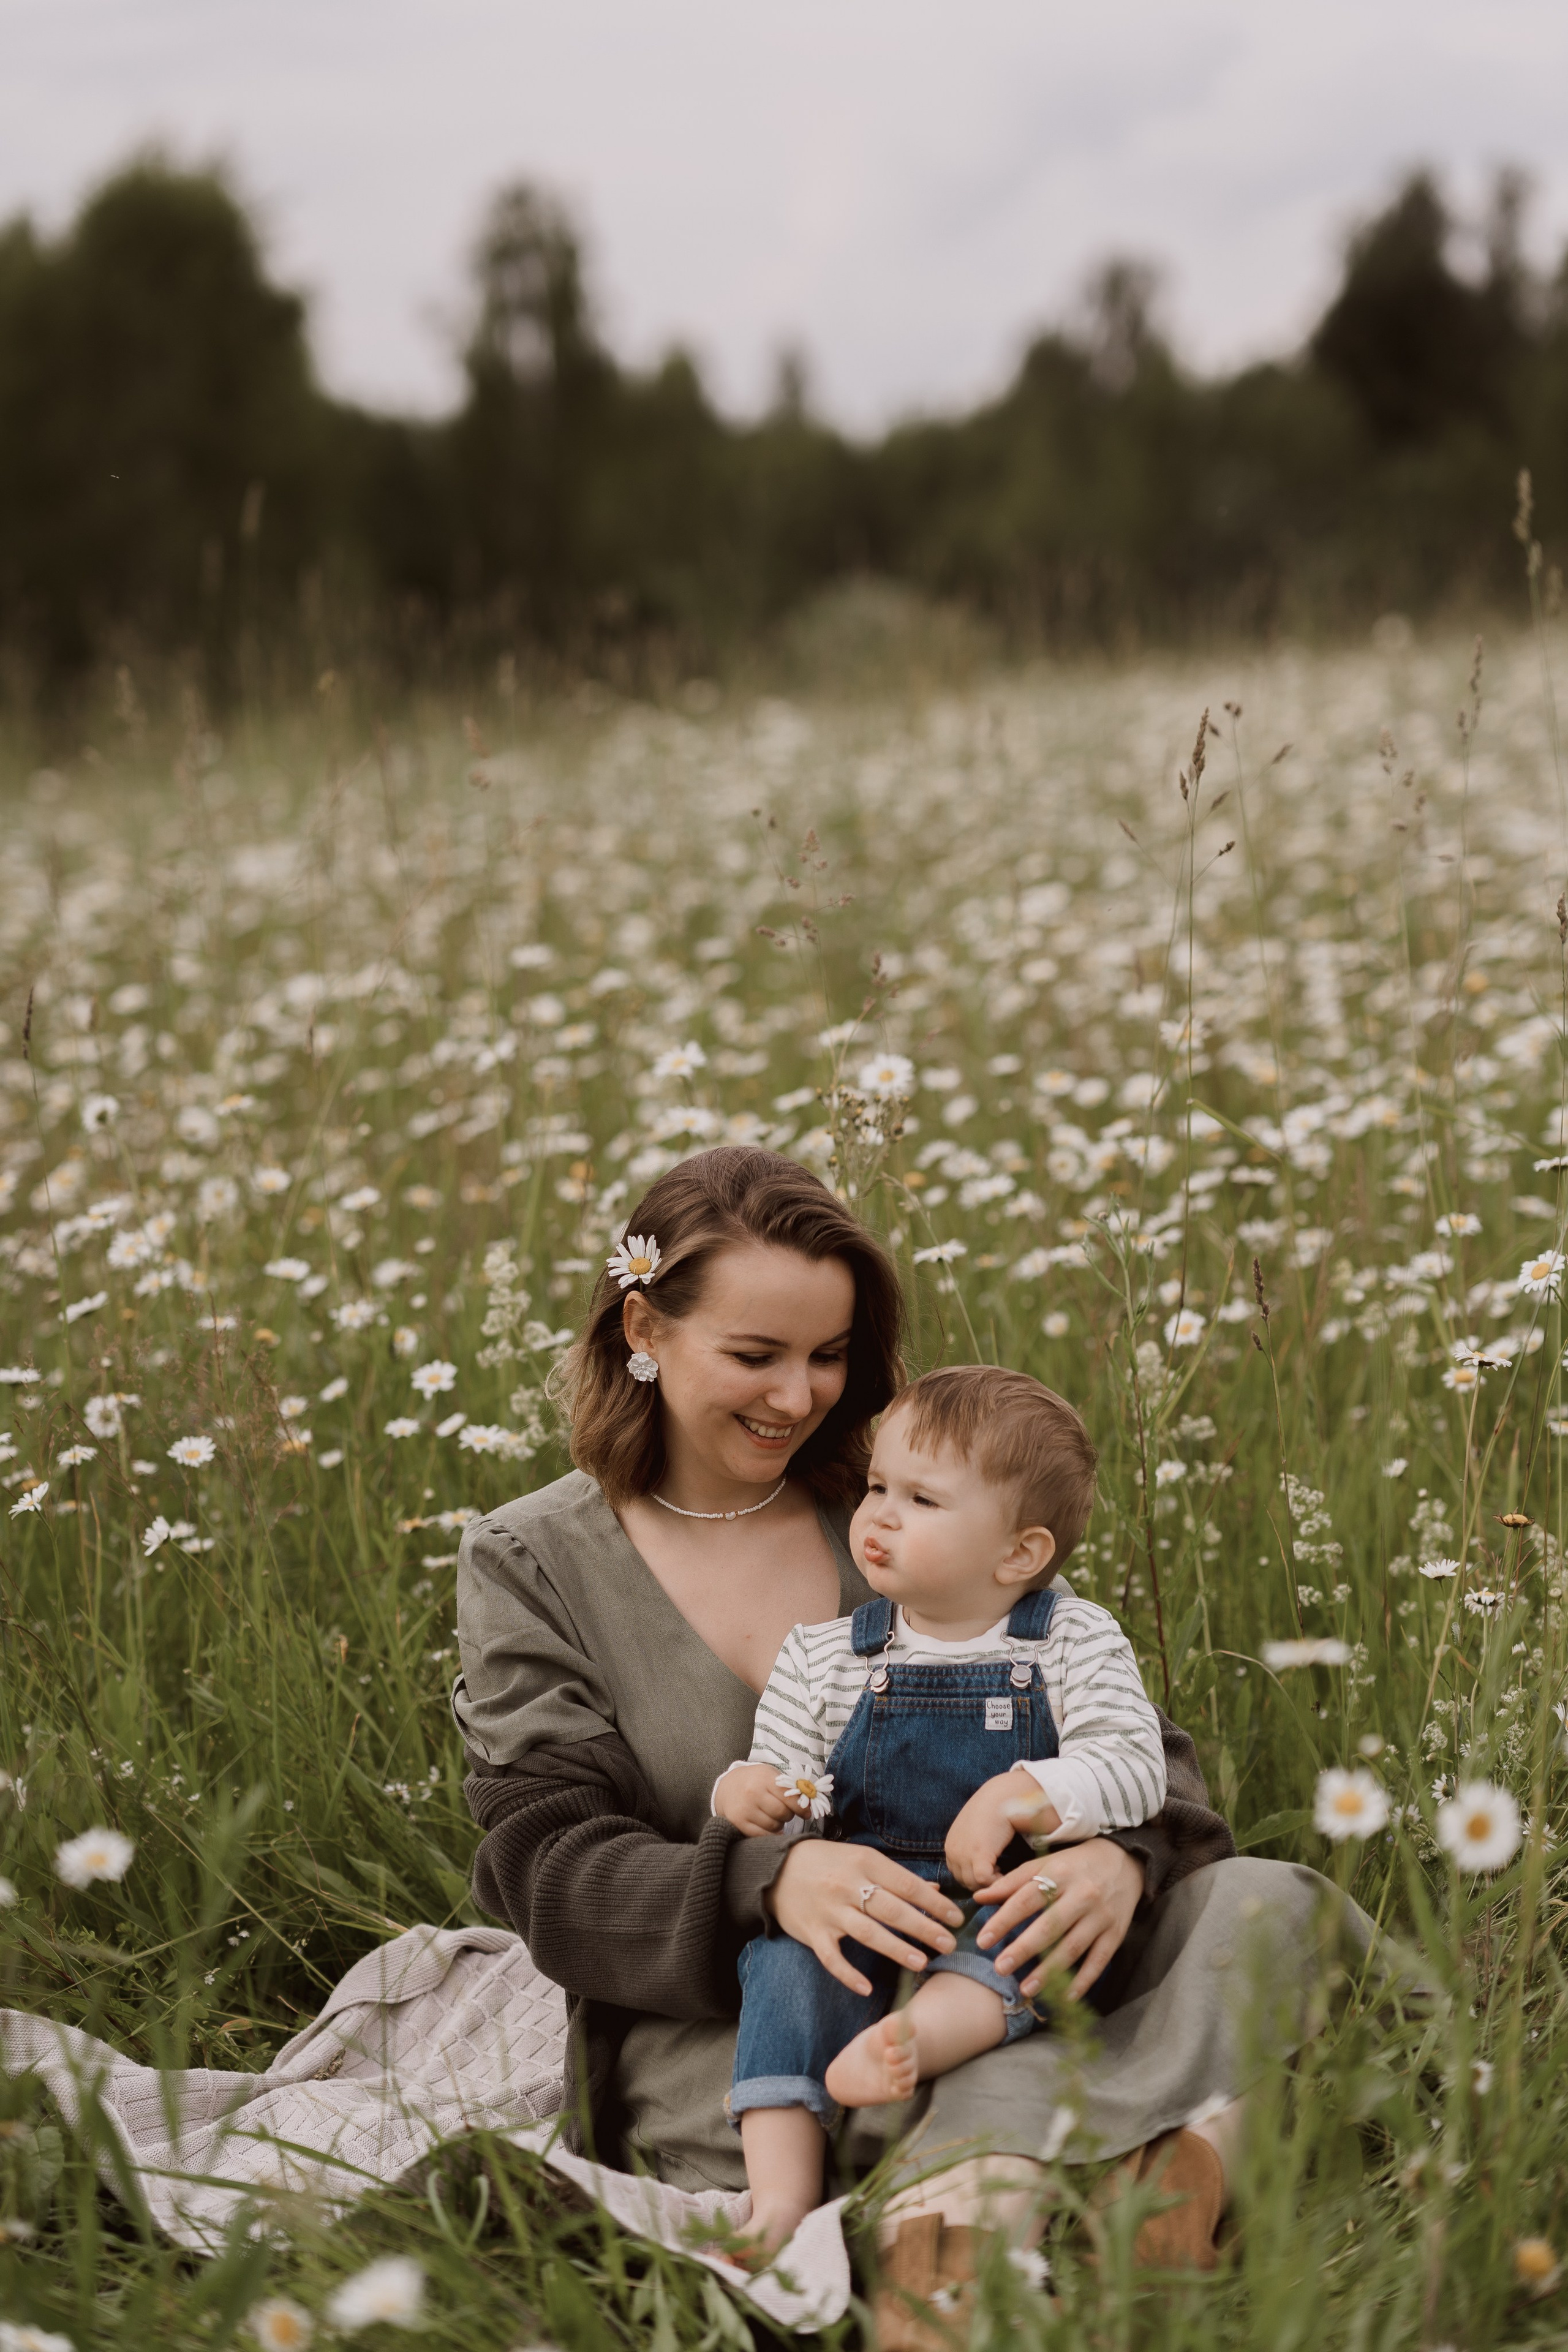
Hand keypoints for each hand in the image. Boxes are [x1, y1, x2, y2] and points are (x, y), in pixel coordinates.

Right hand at [713, 1762, 800, 1835]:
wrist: (727, 1786)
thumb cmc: (755, 1781)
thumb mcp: (771, 1776)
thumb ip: (790, 1788)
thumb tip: (810, 1804)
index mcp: (764, 1778)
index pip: (789, 1796)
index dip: (801, 1807)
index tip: (806, 1813)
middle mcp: (753, 1793)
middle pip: (782, 1813)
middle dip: (789, 1815)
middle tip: (786, 1813)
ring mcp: (744, 1809)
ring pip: (774, 1826)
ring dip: (779, 1825)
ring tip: (774, 1817)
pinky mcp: (738, 1822)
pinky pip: (762, 1835)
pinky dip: (770, 1834)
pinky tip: (770, 1827)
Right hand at [768, 1840, 965, 1997]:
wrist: (775, 1869)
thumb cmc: (827, 1863)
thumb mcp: (861, 1859)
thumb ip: (896, 1876)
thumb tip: (934, 1889)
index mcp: (865, 1862)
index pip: (907, 1885)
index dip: (934, 1903)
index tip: (956, 1918)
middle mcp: (848, 1885)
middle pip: (892, 1910)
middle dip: (924, 1928)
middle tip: (949, 1945)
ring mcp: (829, 1910)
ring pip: (867, 1933)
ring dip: (896, 1948)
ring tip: (921, 1962)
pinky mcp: (812, 1932)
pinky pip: (832, 1958)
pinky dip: (848, 1974)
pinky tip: (866, 1989)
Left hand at [944, 1769, 1060, 1889]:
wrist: (1001, 1796)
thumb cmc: (993, 1811)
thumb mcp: (974, 1831)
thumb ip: (971, 1848)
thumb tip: (980, 1868)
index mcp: (951, 1846)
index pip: (959, 1874)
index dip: (975, 1876)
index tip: (991, 1870)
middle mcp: (953, 1852)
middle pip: (965, 1882)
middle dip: (982, 1882)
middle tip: (998, 1873)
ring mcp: (963, 1854)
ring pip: (975, 1885)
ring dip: (989, 1882)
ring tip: (1002, 1871)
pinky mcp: (978, 1856)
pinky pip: (985, 1881)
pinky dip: (996, 1881)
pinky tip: (1004, 1871)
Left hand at [972, 1837, 1142, 2001]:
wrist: (1125, 1861)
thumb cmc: (1076, 1864)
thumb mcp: (1045, 1864)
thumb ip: (1012, 1882)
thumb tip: (978, 1896)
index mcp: (1059, 1874)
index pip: (1026, 1900)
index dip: (1004, 1920)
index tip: (983, 1941)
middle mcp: (1081, 1895)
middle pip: (1049, 1927)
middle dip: (1023, 1950)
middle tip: (1000, 1969)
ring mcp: (1100, 1916)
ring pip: (1072, 1948)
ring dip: (1048, 1973)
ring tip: (1025, 1989)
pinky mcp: (1116, 1934)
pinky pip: (1098, 1961)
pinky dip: (1083, 1981)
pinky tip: (1065, 1997)